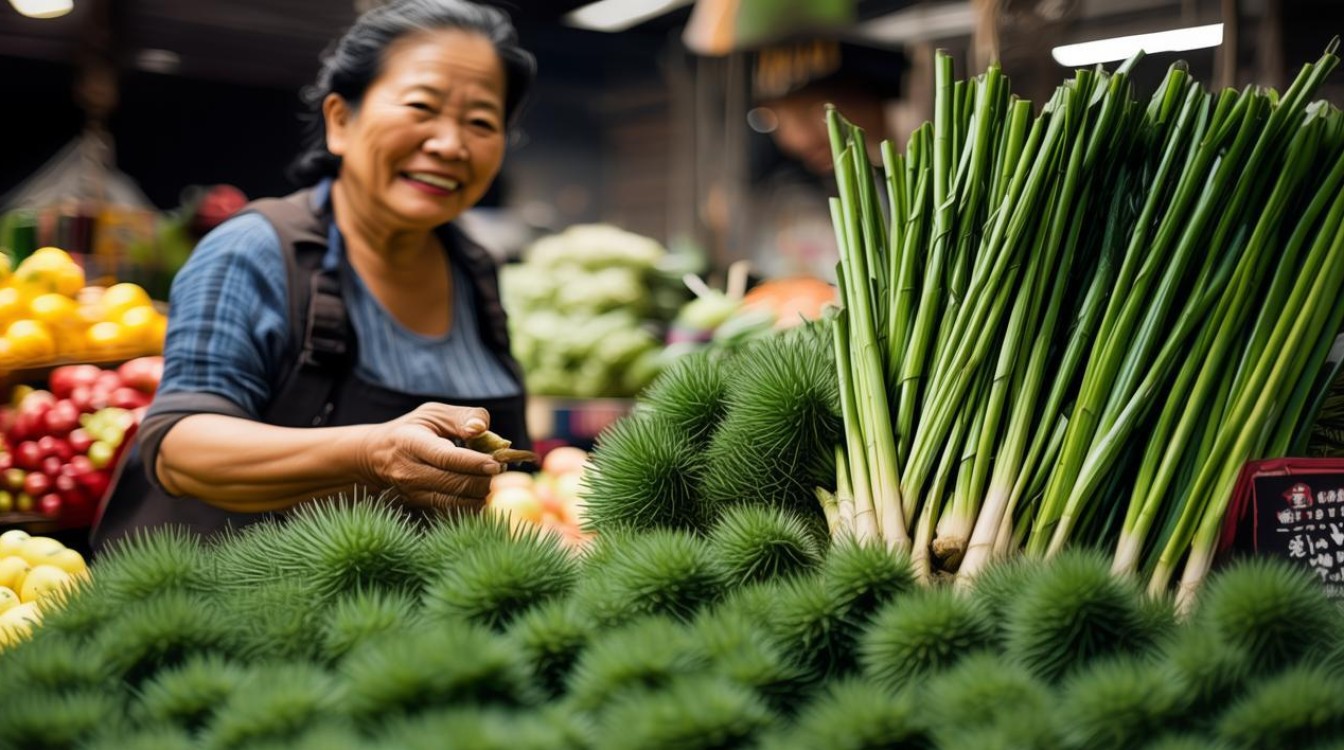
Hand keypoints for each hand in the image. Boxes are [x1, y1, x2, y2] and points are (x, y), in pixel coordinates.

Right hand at [359, 403, 501, 512]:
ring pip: (454, 502)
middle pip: (453, 483)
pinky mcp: (419, 505)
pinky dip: (471, 505)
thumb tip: (480, 429)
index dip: (473, 462)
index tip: (496, 464)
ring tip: (492, 480)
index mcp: (412, 443)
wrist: (376, 455)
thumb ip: (462, 417)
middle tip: (501, 471)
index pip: (445, 457)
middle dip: (483, 480)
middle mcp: (409, 471)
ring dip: (480, 495)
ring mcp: (412, 492)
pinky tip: (482, 494)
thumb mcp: (434, 413)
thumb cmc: (413, 429)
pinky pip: (450, 510)